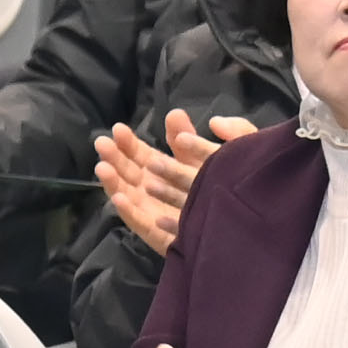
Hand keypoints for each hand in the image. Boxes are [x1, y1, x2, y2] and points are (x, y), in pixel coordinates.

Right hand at [92, 110, 253, 257]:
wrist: (245, 226)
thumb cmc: (229, 188)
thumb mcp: (213, 154)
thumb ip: (192, 135)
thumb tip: (174, 113)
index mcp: (166, 172)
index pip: (142, 155)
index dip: (128, 143)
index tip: (117, 129)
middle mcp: (156, 192)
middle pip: (130, 174)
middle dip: (115, 158)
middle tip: (103, 143)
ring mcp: (155, 213)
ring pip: (129, 196)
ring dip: (114, 181)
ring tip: (103, 167)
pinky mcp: (160, 234)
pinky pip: (140, 223)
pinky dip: (128, 211)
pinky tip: (119, 197)